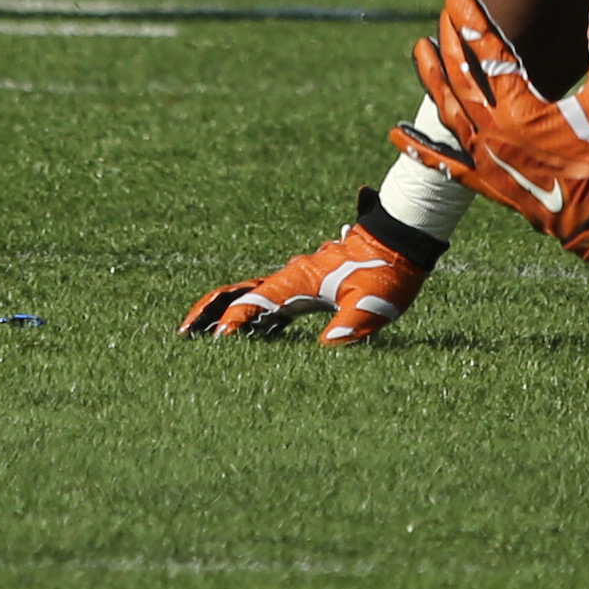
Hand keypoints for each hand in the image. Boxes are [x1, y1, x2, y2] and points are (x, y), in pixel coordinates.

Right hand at [179, 188, 433, 344]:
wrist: (406, 240)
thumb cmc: (389, 270)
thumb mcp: (371, 302)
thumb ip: (347, 325)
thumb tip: (326, 348)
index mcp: (297, 281)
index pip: (252, 304)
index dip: (231, 325)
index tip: (215, 347)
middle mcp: (291, 278)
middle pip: (238, 293)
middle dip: (208, 314)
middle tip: (182, 336)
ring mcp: (299, 281)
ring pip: (251, 296)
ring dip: (226, 314)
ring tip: (202, 340)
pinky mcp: (311, 287)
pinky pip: (272, 302)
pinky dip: (253, 317)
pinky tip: (249, 338)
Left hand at [393, 0, 588, 262]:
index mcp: (523, 109)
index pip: (490, 54)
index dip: (473, 22)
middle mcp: (495, 132)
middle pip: (461, 78)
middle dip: (451, 40)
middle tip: (443, 11)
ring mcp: (486, 159)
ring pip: (447, 112)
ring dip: (432, 79)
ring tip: (419, 48)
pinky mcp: (485, 182)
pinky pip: (445, 164)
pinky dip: (420, 148)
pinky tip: (396, 133)